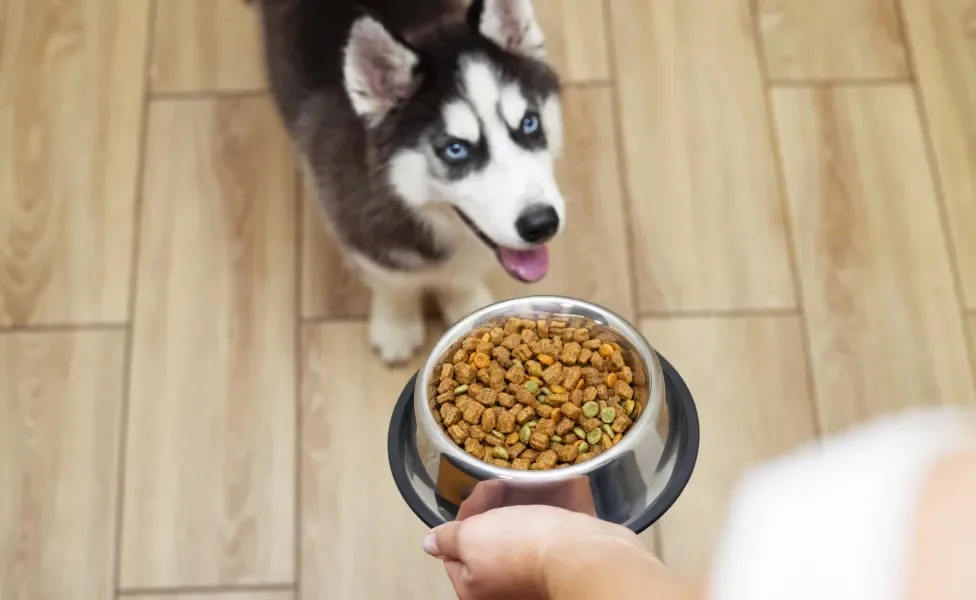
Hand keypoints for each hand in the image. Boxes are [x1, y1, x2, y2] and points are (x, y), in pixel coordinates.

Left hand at [422, 504, 647, 599]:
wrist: (583, 554)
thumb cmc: (521, 546)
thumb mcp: (471, 537)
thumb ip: (447, 539)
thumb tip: (429, 543)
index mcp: (473, 589)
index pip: (454, 549)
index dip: (466, 516)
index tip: (482, 493)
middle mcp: (501, 590)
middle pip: (485, 542)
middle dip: (491, 510)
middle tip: (501, 485)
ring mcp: (530, 580)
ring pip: (515, 537)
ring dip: (517, 510)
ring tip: (524, 486)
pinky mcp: (557, 567)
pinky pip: (544, 539)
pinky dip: (543, 518)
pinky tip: (546, 497)